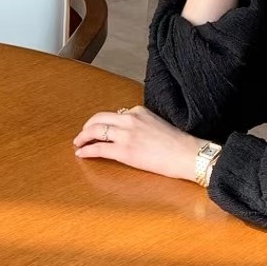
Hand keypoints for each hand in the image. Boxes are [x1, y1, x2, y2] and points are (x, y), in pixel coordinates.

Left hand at [74, 104, 203, 181]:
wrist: (187, 154)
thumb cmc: (178, 144)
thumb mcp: (158, 124)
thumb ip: (143, 124)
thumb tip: (132, 133)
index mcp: (139, 111)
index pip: (115, 114)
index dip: (104, 122)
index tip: (100, 128)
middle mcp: (130, 118)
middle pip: (99, 118)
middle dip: (87, 126)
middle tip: (83, 134)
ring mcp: (126, 134)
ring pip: (95, 131)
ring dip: (83, 137)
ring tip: (78, 143)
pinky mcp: (124, 150)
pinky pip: (98, 148)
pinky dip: (86, 150)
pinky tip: (81, 153)